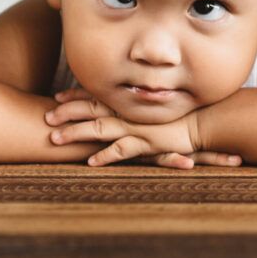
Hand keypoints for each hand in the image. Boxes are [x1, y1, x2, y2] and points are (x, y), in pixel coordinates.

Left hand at [45, 88, 241, 168]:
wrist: (209, 118)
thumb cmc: (188, 111)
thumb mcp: (161, 104)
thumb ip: (145, 103)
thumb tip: (134, 101)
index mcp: (133, 100)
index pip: (100, 95)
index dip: (78, 96)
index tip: (58, 97)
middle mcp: (132, 111)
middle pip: (93, 108)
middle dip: (68, 112)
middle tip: (47, 116)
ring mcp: (137, 126)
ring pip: (99, 127)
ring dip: (76, 132)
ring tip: (55, 138)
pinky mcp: (147, 142)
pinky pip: (122, 149)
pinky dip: (106, 155)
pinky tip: (91, 162)